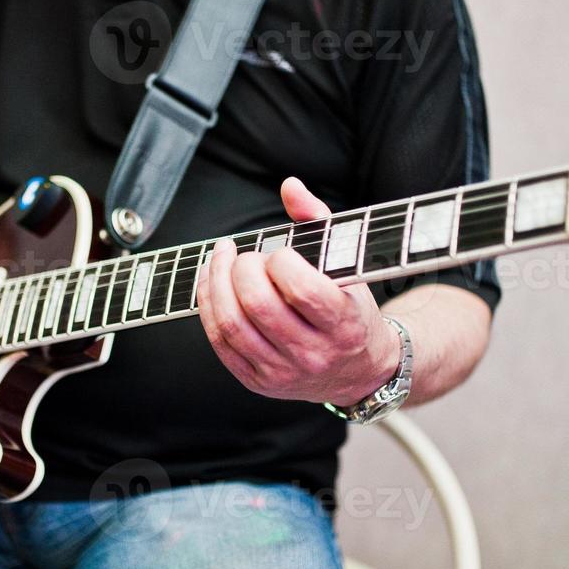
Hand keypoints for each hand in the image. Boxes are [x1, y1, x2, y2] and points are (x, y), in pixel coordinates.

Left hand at [197, 177, 401, 406]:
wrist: (360, 372)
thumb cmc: (351, 310)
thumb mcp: (348, 266)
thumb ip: (319, 221)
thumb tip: (289, 186)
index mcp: (343, 324)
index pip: (302, 289)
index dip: (280, 262)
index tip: (279, 254)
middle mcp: (313, 354)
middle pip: (259, 305)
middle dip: (242, 269)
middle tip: (245, 256)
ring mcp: (283, 372)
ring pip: (232, 325)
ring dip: (216, 283)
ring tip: (221, 260)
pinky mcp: (258, 381)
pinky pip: (220, 343)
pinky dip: (208, 307)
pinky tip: (211, 283)